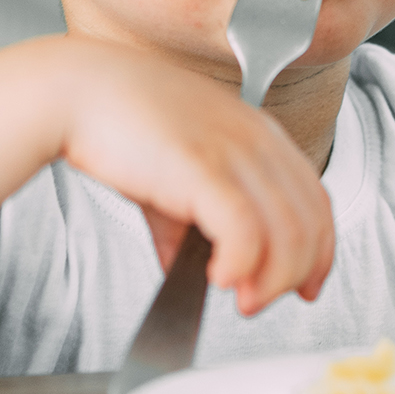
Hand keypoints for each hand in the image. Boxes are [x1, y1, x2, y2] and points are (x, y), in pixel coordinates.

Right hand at [56, 39, 334, 313]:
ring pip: (287, 231)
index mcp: (259, 134)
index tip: (306, 286)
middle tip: (261, 303)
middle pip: (310, 221)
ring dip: (270, 279)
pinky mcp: (202, 164)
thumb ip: (185, 223)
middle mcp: (256, 139)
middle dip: (295, 274)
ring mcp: (233, 149)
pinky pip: (244, 228)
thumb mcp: (169, 173)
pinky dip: (241, 263)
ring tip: (243, 301)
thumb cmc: (118, 122)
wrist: (75, 91)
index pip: (316, 200)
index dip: (319, 251)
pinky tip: (220, 279)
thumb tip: (187, 270)